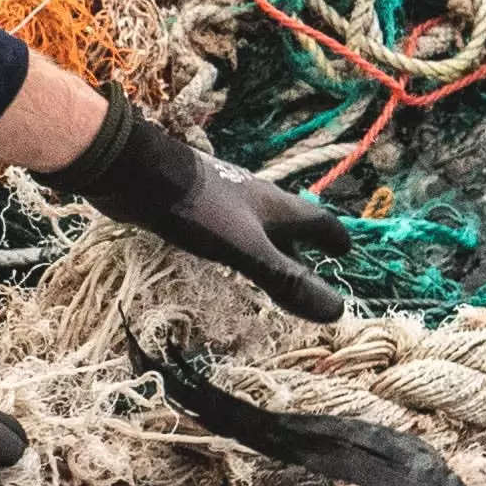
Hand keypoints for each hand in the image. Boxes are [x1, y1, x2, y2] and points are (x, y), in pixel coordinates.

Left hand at [53, 93, 353, 321]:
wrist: (139, 174)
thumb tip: (335, 310)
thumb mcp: (248, 250)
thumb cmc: (198, 210)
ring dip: (272, 245)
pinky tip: (227, 252)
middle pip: (288, 224)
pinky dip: (241, 244)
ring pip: (259, 225)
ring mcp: (225, 201)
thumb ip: (287, 280)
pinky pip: (230, 227)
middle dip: (303, 246)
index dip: (333, 237)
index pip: (317, 220)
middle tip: (314, 267)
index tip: (346, 250)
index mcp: (275, 206)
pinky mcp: (197, 206)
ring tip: (275, 265)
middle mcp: (255, 200)